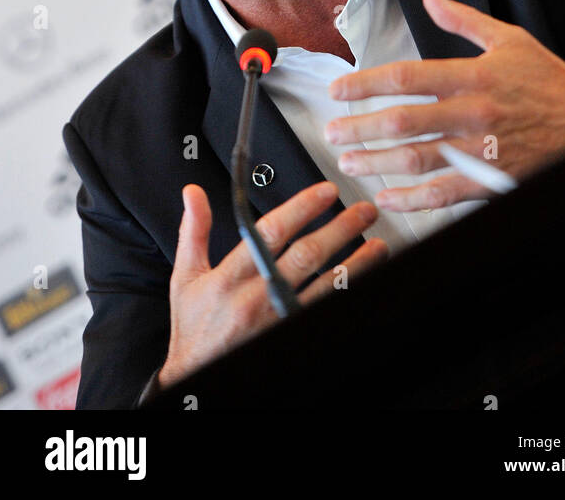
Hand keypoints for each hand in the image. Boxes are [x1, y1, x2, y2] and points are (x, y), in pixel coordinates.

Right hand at [158, 181, 386, 387]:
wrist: (197, 373)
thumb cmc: (194, 325)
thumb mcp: (186, 276)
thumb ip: (194, 231)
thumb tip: (193, 193)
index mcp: (231, 276)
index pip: (271, 232)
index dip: (301, 208)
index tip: (324, 191)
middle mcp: (258, 297)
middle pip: (306, 256)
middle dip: (339, 229)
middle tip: (364, 210)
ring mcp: (278, 318)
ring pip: (325, 286)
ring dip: (355, 263)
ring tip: (377, 244)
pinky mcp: (290, 332)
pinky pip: (323, 309)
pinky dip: (345, 292)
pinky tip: (363, 277)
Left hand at [323, 0, 564, 211]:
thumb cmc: (547, 80)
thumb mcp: (509, 39)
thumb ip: (463, 20)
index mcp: (473, 75)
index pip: (408, 77)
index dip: (366, 83)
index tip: (339, 89)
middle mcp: (474, 112)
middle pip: (404, 122)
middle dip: (361, 127)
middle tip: (332, 131)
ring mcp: (482, 150)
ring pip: (418, 160)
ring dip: (377, 162)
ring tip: (349, 160)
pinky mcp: (491, 180)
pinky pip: (443, 193)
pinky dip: (412, 199)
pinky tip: (388, 197)